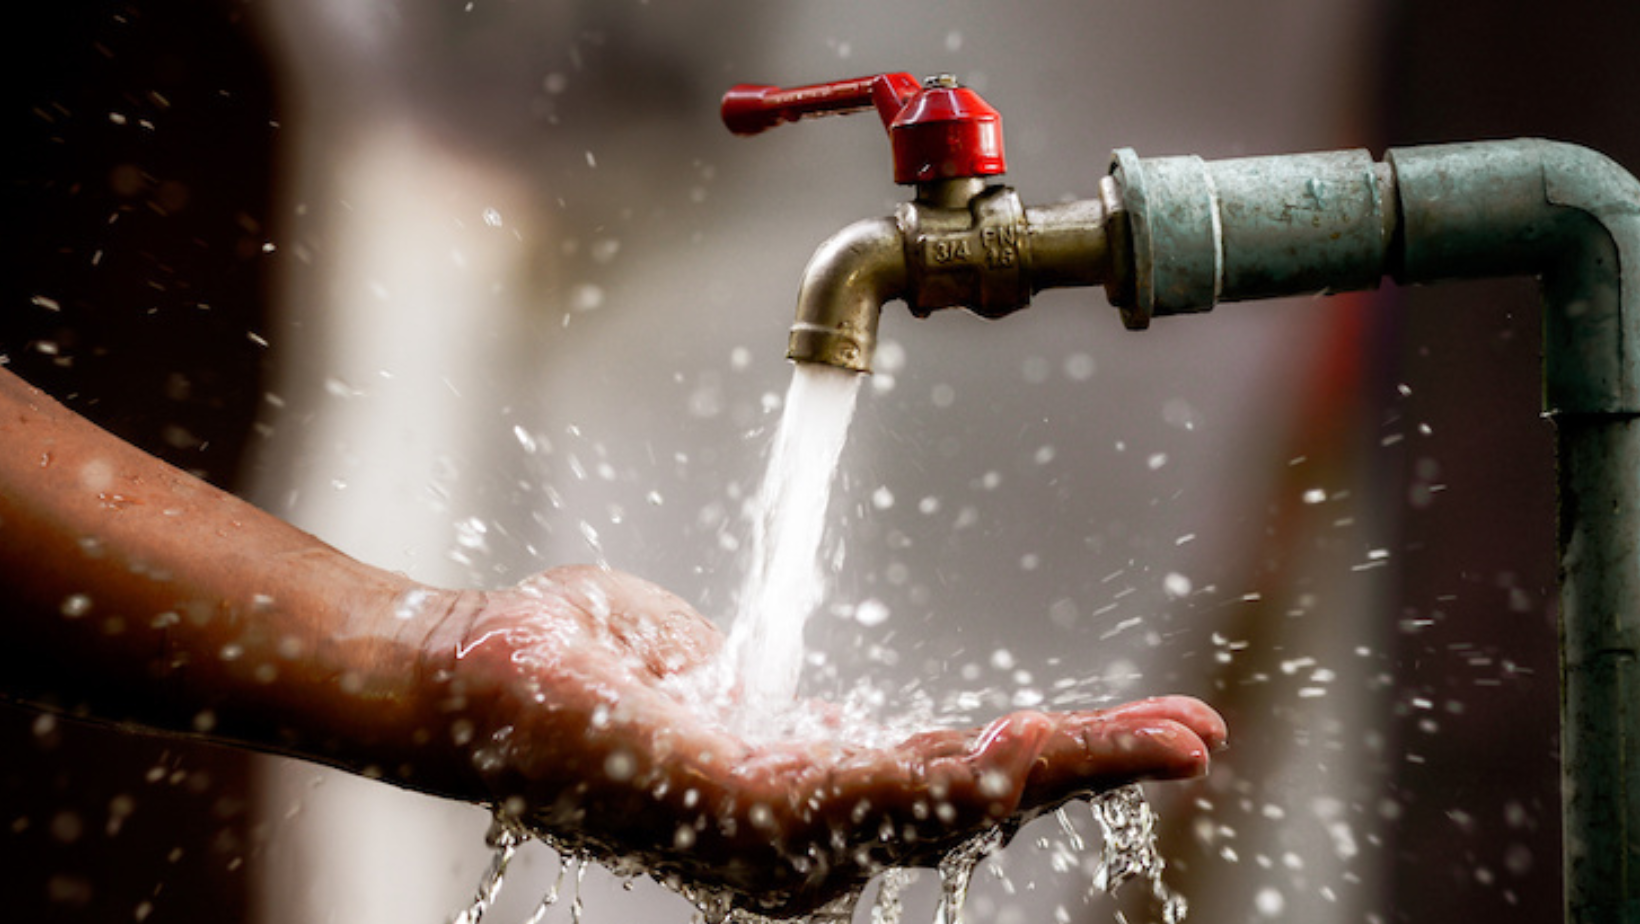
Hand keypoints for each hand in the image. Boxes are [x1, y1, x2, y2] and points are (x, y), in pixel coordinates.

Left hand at [423, 565, 1226, 916]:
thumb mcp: (695, 665)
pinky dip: (953, 773)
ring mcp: (769, 833)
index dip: (1042, 756)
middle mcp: (795, 835)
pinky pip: (863, 794)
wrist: (464, 671)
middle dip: (1087, 772)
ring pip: (938, 804)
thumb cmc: (570, 667)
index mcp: (795, 792)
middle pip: (966, 804)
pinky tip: (1021, 745)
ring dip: (1051, 770)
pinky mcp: (733, 810)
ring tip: (1156, 740)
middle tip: (1196, 738)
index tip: (1144, 727)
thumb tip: (798, 690)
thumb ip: (764, 688)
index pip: (942, 777)